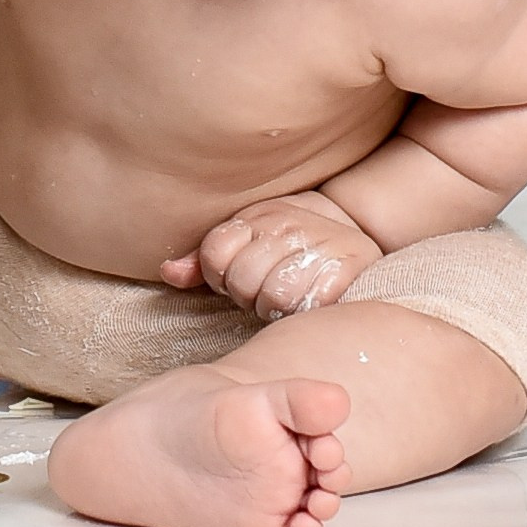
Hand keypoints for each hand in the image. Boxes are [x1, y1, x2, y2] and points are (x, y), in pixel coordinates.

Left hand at [161, 194, 380, 322]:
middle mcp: (286, 225)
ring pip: (272, 295)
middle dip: (247, 295)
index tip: (235, 278)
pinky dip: (304, 311)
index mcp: (257, 215)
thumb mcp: (246, 240)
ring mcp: (317, 244)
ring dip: (275, 307)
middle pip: (241, 279)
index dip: (218, 276)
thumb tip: (168, 273)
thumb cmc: (291, 245)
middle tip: (264, 291)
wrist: (358, 231)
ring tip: (285, 298)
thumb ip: (205, 260)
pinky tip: (309, 302)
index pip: (214, 254)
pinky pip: (308, 303)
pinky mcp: (345, 268)